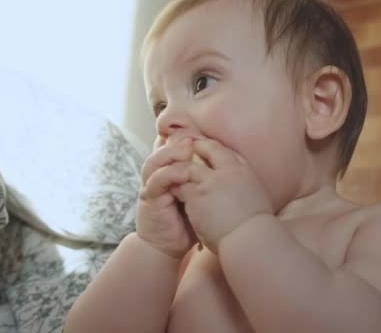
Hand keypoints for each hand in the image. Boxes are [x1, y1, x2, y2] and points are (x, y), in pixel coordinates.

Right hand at [136, 136, 197, 258]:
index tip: (204, 133)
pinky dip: (169, 174)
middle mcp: (157, 175)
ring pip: (156, 161)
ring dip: (172, 153)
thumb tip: (232, 165)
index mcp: (169, 171)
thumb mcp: (201, 197)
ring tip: (188, 148)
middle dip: (178, 140)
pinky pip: (156, 181)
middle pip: (162, 149)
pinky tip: (183, 172)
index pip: (173, 147)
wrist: (168, 247)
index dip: (185, 138)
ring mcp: (151, 186)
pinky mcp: (148, 199)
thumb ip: (208, 181)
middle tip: (195, 135)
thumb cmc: (187, 222)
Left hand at [171, 138, 273, 253]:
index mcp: (244, 170)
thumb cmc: (255, 224)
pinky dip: (175, 187)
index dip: (211, 147)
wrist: (249, 238)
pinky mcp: (198, 195)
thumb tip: (239, 180)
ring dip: (181, 169)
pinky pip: (181, 184)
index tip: (203, 149)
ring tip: (174, 174)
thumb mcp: (256, 194)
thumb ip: (244, 182)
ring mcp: (211, 182)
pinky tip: (171, 192)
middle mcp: (228, 170)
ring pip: (190, 166)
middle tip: (184, 151)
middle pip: (208, 149)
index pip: (225, 150)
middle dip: (195, 148)